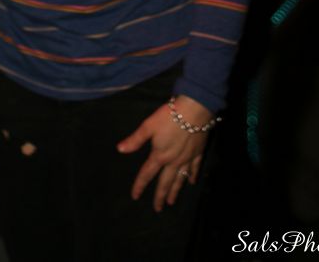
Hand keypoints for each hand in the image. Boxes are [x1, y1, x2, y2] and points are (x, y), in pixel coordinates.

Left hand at [117, 95, 211, 211]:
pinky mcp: (198, 152)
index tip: (134, 196)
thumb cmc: (169, 117)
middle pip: (165, 182)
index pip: (147, 174)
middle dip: (160, 196)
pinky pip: (195, 168)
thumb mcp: (148, 126)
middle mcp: (173, 161)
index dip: (139, 185)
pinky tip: (192, 182)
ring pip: (180, 179)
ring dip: (175, 191)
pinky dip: (192, 176)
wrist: (194, 110)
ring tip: (172, 202)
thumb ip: (135, 140)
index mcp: (160, 155)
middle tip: (158, 208)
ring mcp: (187, 158)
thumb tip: (120, 149)